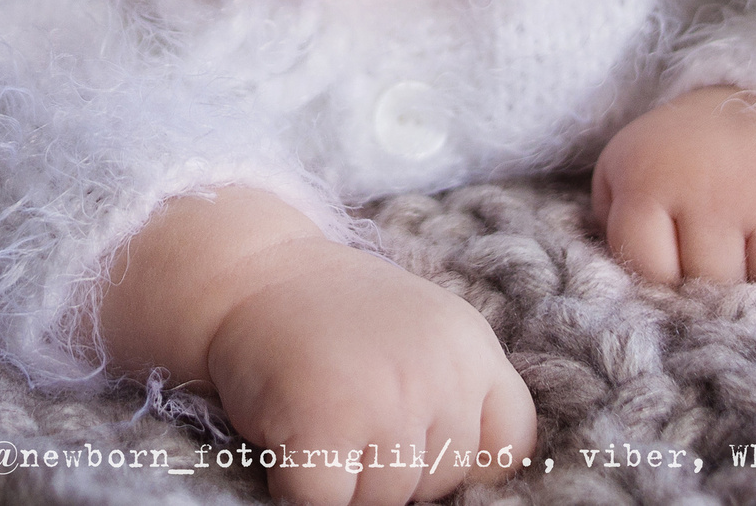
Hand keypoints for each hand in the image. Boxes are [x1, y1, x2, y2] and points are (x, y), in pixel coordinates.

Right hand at [100, 190, 535, 505]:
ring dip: (348, 479)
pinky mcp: (324, 426)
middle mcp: (440, 375)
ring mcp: (385, 402)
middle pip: (441, 482)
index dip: (462, 459)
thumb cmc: (329, 315)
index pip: (508, 449)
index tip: (418, 437)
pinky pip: (328, 504)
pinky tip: (290, 439)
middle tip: (349, 410)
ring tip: (320, 417)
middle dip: (395, 466)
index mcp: (471, 348)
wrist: (247, 273)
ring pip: (387, 500)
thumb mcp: (420, 334)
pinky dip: (301, 486)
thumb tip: (469, 478)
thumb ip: (456, 392)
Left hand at [590, 86, 755, 285]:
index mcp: (650, 175)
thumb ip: (619, 229)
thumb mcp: (629, 174)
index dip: (668, 271)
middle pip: (718, 286)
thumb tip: (635, 300)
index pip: (652, 272)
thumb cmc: (693, 154)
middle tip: (732, 236)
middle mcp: (714, 182)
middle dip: (724, 277)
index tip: (679, 244)